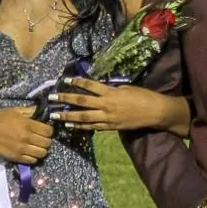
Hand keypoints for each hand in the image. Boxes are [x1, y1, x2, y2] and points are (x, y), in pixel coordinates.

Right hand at [0, 106, 53, 164]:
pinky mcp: (16, 157)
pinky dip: (33, 157)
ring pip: (42, 153)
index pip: (48, 131)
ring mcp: (21, 149)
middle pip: (47, 143)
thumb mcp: (15, 111)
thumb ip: (30, 111)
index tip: (45, 130)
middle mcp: (26, 137)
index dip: (49, 130)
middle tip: (41, 138)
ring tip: (36, 146)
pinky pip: (32, 161)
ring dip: (41, 150)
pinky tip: (29, 152)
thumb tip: (43, 112)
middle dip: (46, 140)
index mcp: (27, 124)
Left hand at [50, 78, 184, 132]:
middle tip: (52, 98)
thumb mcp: (126, 88)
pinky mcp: (111, 127)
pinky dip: (81, 127)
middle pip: (82, 102)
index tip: (66, 80)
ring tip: (56, 116)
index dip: (77, 82)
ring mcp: (108, 118)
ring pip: (84, 117)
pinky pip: (92, 127)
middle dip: (65, 99)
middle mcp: (106, 105)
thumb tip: (98, 90)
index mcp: (111, 92)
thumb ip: (110, 89)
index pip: (90, 85)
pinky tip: (70, 126)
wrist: (155, 112)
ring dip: (68, 116)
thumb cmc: (143, 96)